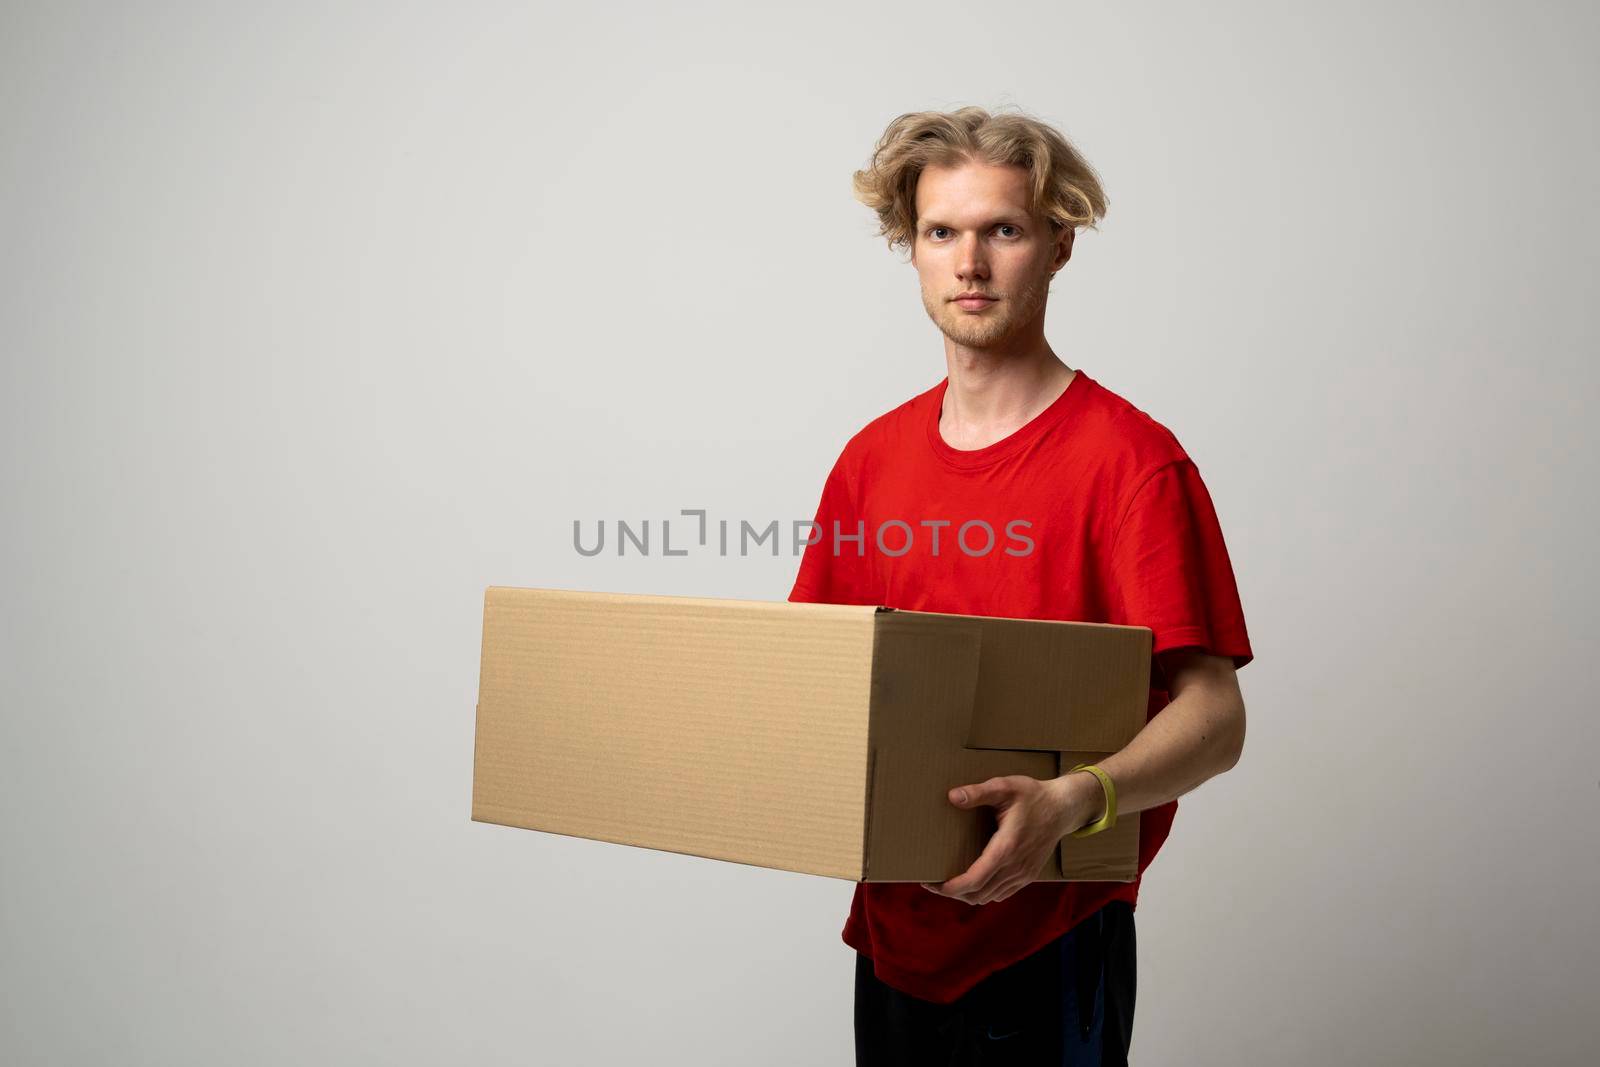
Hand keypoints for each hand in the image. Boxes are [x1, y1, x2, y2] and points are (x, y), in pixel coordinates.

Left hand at [921, 774, 1089, 905]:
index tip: (932, 883)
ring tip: (948, 883)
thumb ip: (978, 792)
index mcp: (1006, 848)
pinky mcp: (1029, 875)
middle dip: (952, 892)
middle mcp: (1015, 867)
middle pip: (978, 894)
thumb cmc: (1033, 795)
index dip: (951, 887)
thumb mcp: (1005, 787)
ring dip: (967, 895)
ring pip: (989, 897)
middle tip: (932, 882)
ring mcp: (1024, 874)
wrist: (1064, 807)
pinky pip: (1002, 894)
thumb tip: (953, 797)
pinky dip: (984, 893)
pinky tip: (973, 883)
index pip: (974, 880)